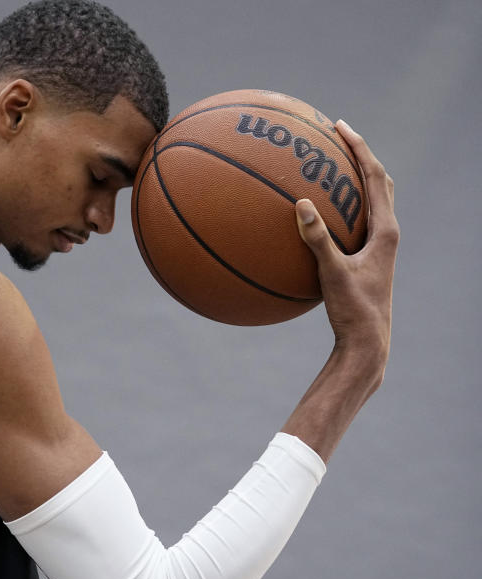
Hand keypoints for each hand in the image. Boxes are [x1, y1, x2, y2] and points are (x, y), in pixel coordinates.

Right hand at [295, 119, 398, 382]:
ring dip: (354, 179)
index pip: (375, 177)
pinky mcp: (368, 259)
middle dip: (359, 156)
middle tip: (337, 137)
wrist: (368, 342)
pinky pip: (355, 222)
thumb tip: (300, 204)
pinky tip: (313, 215)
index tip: (340, 126)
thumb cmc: (353, 310)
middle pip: (379, 182)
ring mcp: (379, 247)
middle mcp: (387, 234)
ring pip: (371, 201)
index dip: (359, 148)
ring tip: (329, 166)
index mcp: (386, 231)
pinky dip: (339, 208)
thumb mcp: (331, 273)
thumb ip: (317, 239)